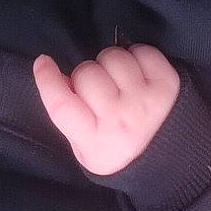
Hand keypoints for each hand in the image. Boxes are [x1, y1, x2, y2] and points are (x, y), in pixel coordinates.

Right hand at [33, 45, 180, 175]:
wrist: (166, 159)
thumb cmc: (116, 147)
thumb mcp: (83, 145)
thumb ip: (68, 114)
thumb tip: (57, 75)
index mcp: (95, 141)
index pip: (61, 105)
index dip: (47, 80)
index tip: (42, 63)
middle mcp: (120, 121)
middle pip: (86, 73)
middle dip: (85, 76)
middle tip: (97, 91)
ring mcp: (146, 102)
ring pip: (113, 57)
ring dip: (111, 65)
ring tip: (119, 83)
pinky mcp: (167, 84)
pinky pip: (142, 52)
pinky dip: (137, 57)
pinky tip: (137, 76)